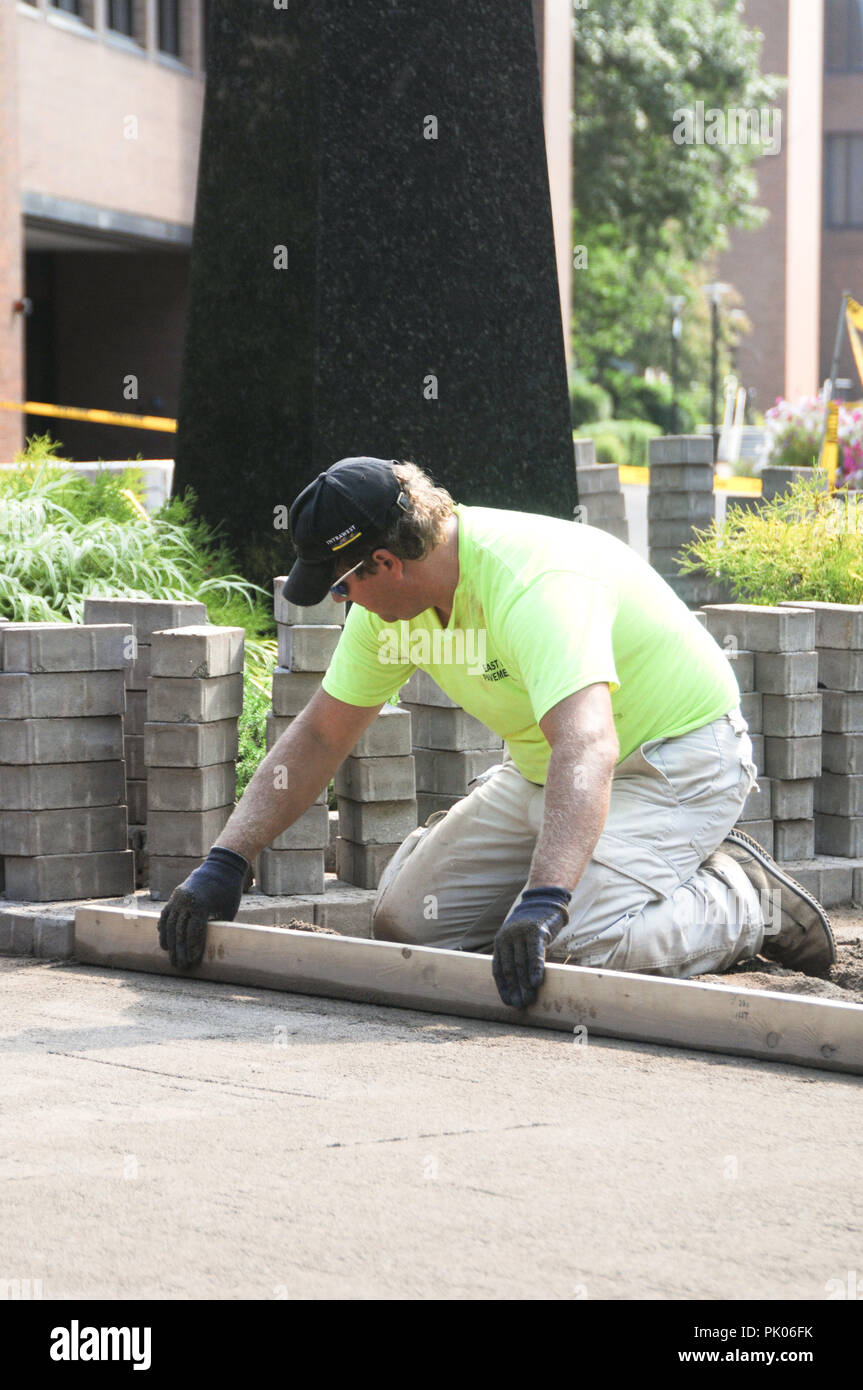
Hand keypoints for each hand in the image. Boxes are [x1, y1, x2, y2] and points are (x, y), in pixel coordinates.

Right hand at [158, 846, 249, 969]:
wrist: (221, 866)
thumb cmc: (229, 891)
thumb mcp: (227, 910)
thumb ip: (217, 927)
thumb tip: (212, 947)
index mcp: (201, 904)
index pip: (193, 932)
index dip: (192, 948)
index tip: (192, 962)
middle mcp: (186, 901)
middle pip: (179, 931)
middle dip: (180, 950)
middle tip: (180, 966)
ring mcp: (178, 897)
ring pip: (170, 924)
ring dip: (170, 943)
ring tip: (171, 958)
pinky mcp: (175, 896)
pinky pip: (166, 915)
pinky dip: (164, 929)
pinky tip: (165, 943)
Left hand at [492, 887, 571, 1008]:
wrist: (544, 902)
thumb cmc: (531, 926)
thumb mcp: (517, 940)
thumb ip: (515, 957)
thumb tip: (519, 984)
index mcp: (500, 942)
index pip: (498, 969)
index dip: (503, 987)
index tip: (508, 1002)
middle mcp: (507, 938)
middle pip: (510, 969)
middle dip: (515, 989)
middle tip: (520, 1005)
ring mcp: (520, 934)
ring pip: (521, 963)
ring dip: (525, 984)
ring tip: (529, 999)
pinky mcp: (536, 931)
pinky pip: (535, 953)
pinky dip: (535, 969)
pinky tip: (537, 982)